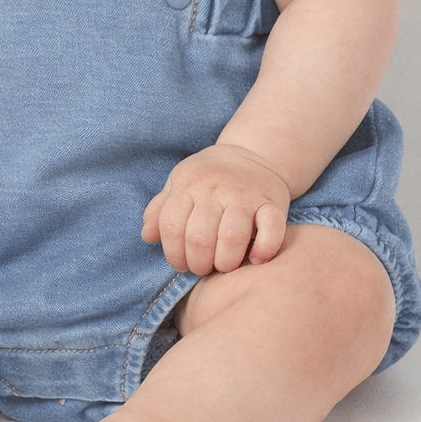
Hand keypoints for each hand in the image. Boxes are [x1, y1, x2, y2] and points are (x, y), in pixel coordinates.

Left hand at [141, 145, 289, 274]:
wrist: (252, 153)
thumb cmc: (208, 177)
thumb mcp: (178, 184)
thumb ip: (160, 210)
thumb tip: (147, 235)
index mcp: (188, 186)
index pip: (171, 226)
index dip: (173, 254)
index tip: (182, 264)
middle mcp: (216, 189)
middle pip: (199, 237)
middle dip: (198, 263)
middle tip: (203, 268)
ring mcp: (246, 196)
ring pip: (232, 237)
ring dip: (225, 261)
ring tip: (224, 266)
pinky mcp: (273, 203)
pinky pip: (272, 230)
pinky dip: (264, 250)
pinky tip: (255, 259)